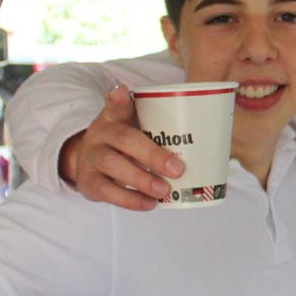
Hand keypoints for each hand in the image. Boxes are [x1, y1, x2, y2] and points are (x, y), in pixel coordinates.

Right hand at [62, 86, 181, 210]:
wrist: (89, 162)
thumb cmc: (124, 143)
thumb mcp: (135, 128)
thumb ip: (163, 127)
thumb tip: (207, 137)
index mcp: (114, 117)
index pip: (116, 104)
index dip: (118, 98)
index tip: (122, 92)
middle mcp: (100, 133)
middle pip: (124, 139)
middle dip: (152, 155)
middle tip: (178, 169)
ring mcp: (91, 157)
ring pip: (112, 165)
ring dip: (141, 179)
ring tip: (165, 190)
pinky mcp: (89, 182)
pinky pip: (108, 192)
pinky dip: (131, 200)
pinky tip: (150, 203)